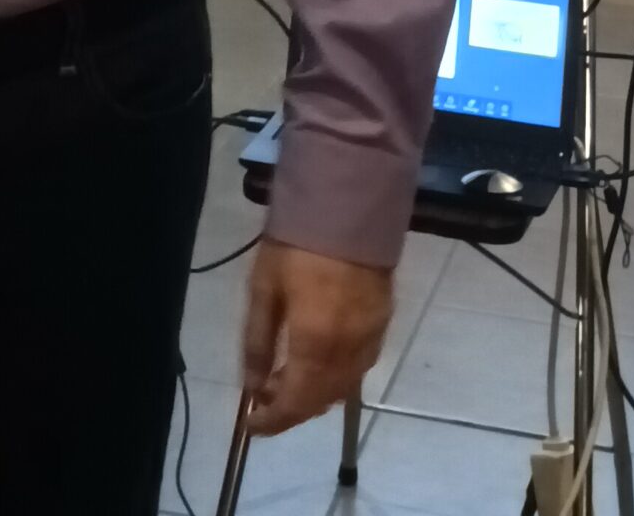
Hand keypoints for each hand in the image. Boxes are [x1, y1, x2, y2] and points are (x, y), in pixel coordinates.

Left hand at [240, 240, 392, 435]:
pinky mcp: (383, 325)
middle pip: (320, 401)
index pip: (295, 404)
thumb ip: (258, 341)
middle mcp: (348, 353)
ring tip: (285, 377)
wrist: (348, 207)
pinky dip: (334, 377)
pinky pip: (357, 368)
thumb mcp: (264, 287)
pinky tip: (317, 361)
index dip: (273, 421)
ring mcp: (370, 340)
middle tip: (263, 396)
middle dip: (291, 408)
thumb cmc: (296, 243)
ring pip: (341, 388)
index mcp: (316, 345)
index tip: (251, 425)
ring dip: (313, 394)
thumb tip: (252, 386)